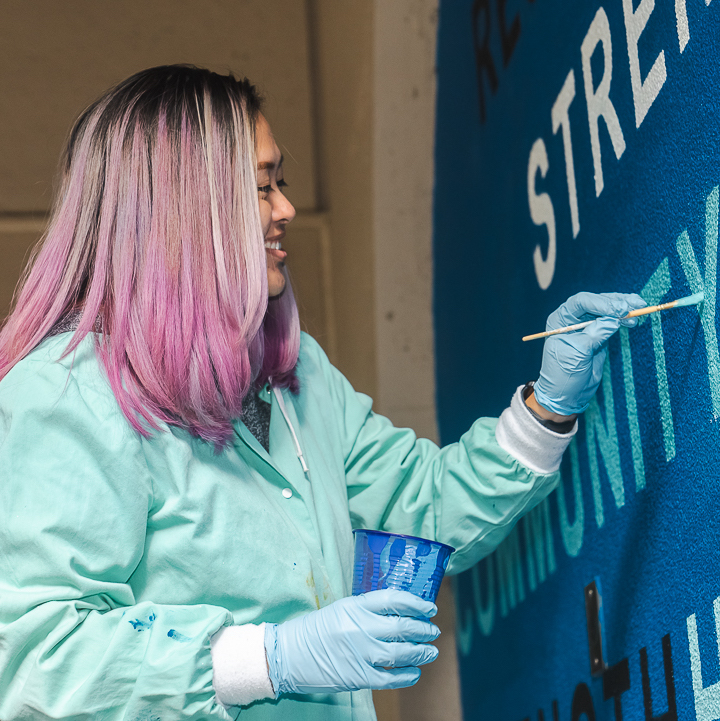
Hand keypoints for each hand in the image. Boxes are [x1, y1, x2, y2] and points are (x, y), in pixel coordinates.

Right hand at [264, 589, 439, 695]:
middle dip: (423, 629)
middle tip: (433, 631)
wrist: (288, 655)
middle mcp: (359, 627)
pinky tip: (415, 672)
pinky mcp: (357, 677)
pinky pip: (390, 677)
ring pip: (401, 653)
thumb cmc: (316, 630)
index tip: (429, 608)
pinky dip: (407, 675)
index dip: (416, 603)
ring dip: (421, 652)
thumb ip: (368, 610)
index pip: (394, 599)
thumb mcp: (342, 609)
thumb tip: (400, 612)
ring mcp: (359, 653)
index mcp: (355, 606)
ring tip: (430, 652)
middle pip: (402, 626)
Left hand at [533, 292, 645, 415]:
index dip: (601, 303)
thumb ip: (595, 334)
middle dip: (616, 302)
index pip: (581, 302)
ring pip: (606, 309)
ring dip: (623, 308)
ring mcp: (586, 325)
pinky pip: (612, 321)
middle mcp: (572, 318)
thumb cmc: (564, 374)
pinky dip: (623, 319)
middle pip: (596, 302)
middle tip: (636, 306)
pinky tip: (633, 319)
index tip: (620, 310)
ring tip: (640, 309)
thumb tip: (614, 319)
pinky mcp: (598, 334)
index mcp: (560, 319)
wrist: (566, 395)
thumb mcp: (578, 353)